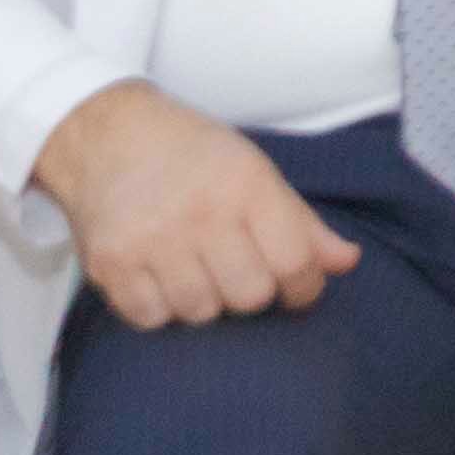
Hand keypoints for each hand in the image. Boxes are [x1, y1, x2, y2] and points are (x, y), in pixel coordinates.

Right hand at [34, 83, 355, 325]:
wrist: (108, 135)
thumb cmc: (193, 156)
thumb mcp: (255, 172)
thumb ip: (302, 223)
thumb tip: (347, 263)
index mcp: (245, 185)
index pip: (294, 263)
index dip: (305, 287)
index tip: (296, 287)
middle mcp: (200, 213)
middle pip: (249, 296)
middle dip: (252, 293)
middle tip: (239, 272)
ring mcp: (151, 240)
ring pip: (201, 312)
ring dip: (205, 301)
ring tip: (196, 268)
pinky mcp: (110, 263)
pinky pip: (152, 318)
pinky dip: (161, 307)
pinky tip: (161, 276)